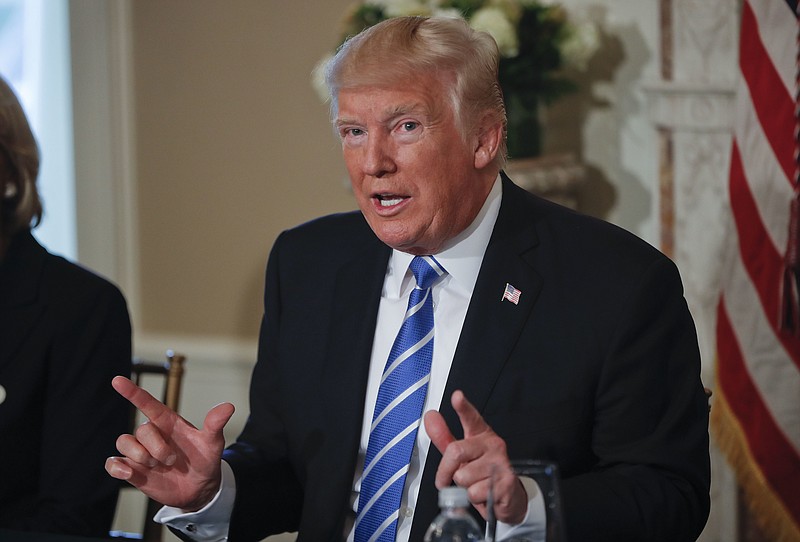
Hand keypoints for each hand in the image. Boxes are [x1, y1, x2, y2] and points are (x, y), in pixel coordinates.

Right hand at [105, 376, 234, 510]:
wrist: (199, 488)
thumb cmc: (204, 460)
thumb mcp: (213, 443)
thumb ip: (215, 424)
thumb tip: (229, 406)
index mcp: (168, 422)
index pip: (147, 403)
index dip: (132, 391)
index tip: (117, 380)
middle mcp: (152, 434)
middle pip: (141, 430)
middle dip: (156, 447)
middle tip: (171, 459)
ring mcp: (140, 451)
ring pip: (123, 443)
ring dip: (139, 456)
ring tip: (157, 467)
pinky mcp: (132, 469)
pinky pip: (111, 463)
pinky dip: (117, 467)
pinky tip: (129, 473)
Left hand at [424, 390, 527, 524]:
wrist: (507, 497)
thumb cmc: (481, 472)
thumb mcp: (462, 455)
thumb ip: (444, 437)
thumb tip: (430, 417)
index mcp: (481, 434)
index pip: (471, 417)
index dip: (463, 407)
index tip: (457, 396)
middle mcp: (493, 445)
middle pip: (456, 452)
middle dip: (445, 471)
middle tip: (447, 479)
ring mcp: (501, 462)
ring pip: (463, 476)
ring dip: (463, 487)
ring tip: (474, 485)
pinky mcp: (506, 481)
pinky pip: (474, 492)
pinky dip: (474, 498)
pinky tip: (484, 494)